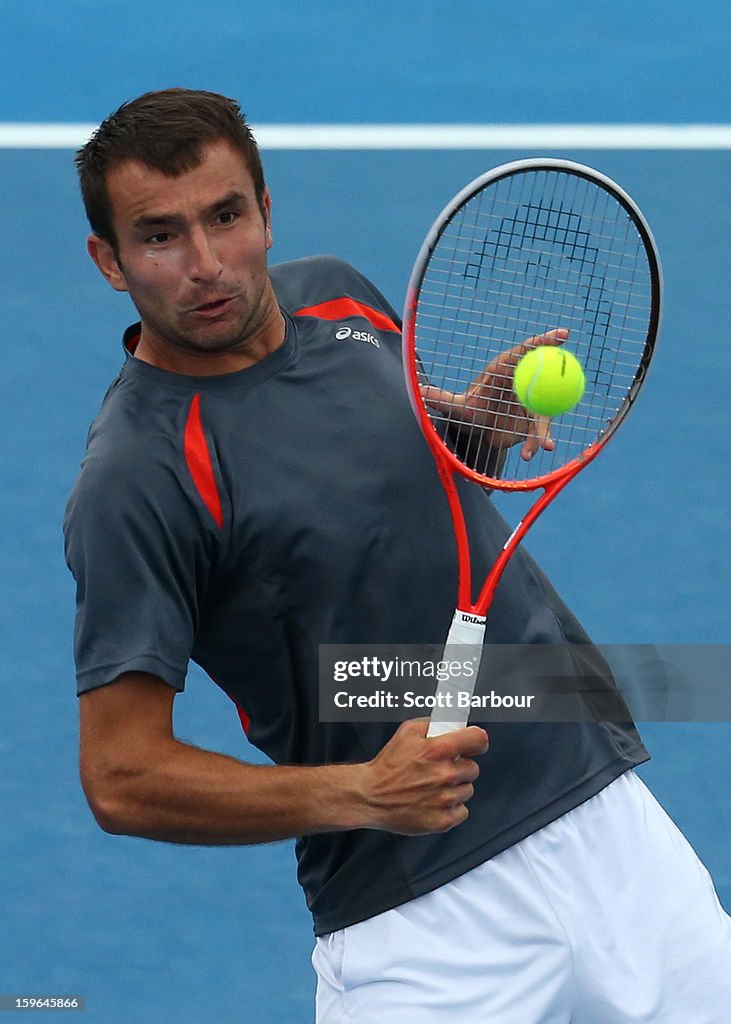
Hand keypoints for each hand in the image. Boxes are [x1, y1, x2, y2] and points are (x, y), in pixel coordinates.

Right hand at [360, 719, 488, 834]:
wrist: (370, 796)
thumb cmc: (388, 765)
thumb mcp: (407, 732)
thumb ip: (434, 724)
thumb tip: (453, 724)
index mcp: (438, 750)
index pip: (478, 740)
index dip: (477, 741)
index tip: (473, 745)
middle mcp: (446, 774)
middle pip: (473, 768)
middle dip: (459, 767)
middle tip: (439, 770)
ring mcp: (446, 799)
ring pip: (467, 790)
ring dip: (454, 788)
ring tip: (433, 787)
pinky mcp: (443, 820)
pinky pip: (462, 811)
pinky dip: (451, 808)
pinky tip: (434, 802)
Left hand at [420, 328, 567, 461]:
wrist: (479, 434)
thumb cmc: (470, 413)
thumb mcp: (457, 408)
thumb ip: (442, 399)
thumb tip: (419, 391)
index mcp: (505, 371)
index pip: (525, 352)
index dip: (543, 342)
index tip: (561, 334)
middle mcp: (523, 382)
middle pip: (546, 371)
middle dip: (561, 365)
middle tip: (569, 361)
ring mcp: (533, 401)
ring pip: (546, 406)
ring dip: (546, 422)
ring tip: (543, 442)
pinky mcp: (535, 421)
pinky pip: (541, 430)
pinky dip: (539, 440)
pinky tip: (534, 452)